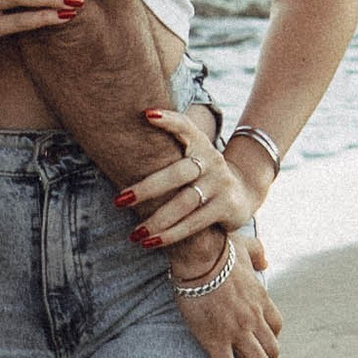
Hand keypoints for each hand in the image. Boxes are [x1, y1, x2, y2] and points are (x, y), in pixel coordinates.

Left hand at [120, 106, 253, 250]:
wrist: (242, 193)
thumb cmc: (200, 174)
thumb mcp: (189, 156)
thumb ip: (165, 148)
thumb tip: (116, 144)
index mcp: (199, 143)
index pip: (185, 126)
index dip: (168, 120)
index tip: (146, 114)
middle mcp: (212, 159)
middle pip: (178, 173)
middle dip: (147, 188)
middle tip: (119, 200)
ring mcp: (221, 183)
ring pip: (185, 202)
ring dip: (157, 220)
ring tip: (134, 233)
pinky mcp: (227, 206)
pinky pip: (195, 222)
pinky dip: (172, 234)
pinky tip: (151, 242)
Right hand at [172, 249, 281, 357]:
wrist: (198, 254)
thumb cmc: (217, 247)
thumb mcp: (244, 245)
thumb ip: (258, 252)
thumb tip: (266, 260)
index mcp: (261, 298)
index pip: (276, 326)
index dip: (272, 342)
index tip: (266, 352)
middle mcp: (255, 318)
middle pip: (272, 351)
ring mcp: (238, 332)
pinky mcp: (217, 341)